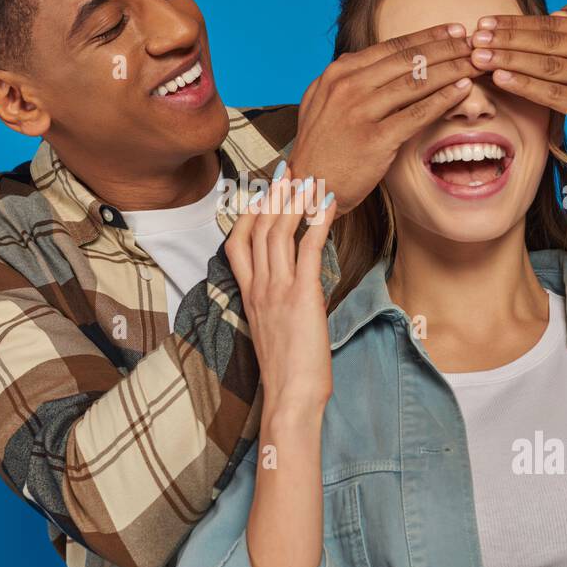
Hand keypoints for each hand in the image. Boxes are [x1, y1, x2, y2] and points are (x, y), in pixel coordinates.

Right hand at [225, 166, 339, 409]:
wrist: (290, 396)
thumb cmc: (287, 371)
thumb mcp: (274, 330)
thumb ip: (279, 305)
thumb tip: (298, 291)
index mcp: (249, 295)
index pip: (238, 243)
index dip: (250, 212)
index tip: (263, 192)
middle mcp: (259, 287)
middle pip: (259, 227)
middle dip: (274, 195)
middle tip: (288, 169)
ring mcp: (278, 289)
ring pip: (279, 231)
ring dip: (294, 200)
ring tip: (308, 178)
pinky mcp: (302, 295)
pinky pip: (308, 248)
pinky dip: (318, 220)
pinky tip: (329, 203)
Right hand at [290, 24, 481, 212]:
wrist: (308, 187)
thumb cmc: (322, 147)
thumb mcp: (324, 101)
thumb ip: (348, 79)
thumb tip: (375, 59)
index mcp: (338, 73)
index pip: (391, 47)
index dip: (428, 36)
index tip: (454, 31)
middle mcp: (347, 87)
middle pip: (408, 59)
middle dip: (447, 48)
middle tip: (475, 43)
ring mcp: (359, 113)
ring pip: (416, 82)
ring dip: (452, 70)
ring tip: (476, 64)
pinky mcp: (373, 140)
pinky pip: (416, 114)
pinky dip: (443, 99)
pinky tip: (463, 90)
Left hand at [470, 4, 566, 209]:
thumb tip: (555, 10)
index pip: (553, 24)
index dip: (516, 23)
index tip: (484, 23)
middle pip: (548, 42)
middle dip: (507, 39)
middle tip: (475, 39)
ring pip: (548, 66)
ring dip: (509, 60)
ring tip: (479, 58)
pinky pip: (552, 94)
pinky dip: (523, 85)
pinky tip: (500, 78)